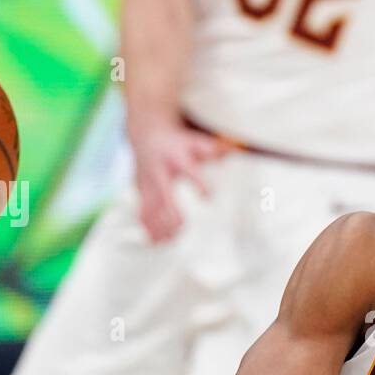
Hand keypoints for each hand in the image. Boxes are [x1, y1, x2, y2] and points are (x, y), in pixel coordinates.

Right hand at [129, 121, 234, 242]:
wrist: (146, 133)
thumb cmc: (178, 142)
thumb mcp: (195, 141)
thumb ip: (214, 148)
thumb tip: (234, 147)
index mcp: (176, 157)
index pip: (188, 170)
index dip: (198, 184)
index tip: (209, 197)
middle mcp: (160, 170)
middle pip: (164, 192)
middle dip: (170, 210)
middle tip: (181, 226)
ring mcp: (147, 181)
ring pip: (150, 205)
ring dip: (158, 223)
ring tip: (169, 240)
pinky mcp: (140, 190)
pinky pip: (143, 211)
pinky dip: (149, 227)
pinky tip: (157, 242)